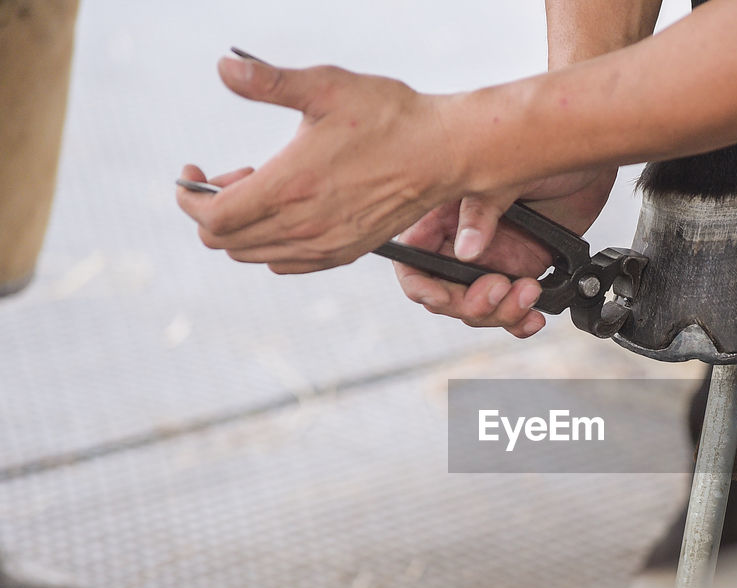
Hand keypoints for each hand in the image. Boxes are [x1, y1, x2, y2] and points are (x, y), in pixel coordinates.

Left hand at [176, 55, 455, 273]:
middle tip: (232, 174)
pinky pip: (287, 264)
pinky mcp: (345, 253)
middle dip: (212, 209)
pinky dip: (270, 245)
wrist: (443, 152)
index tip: (191, 173)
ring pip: (253, 255)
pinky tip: (287, 211)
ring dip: (243, 226)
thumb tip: (224, 68)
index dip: (188, 198)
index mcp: (289, 187)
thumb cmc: (390, 116)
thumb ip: (269, 82)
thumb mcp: (326, 86)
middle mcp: (304, 226)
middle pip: (225, 241)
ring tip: (262, 188)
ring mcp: (325, 245)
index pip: (211, 217)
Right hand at [395, 167, 616, 337]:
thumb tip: (466, 248)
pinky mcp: (522, 269)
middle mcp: (462, 239)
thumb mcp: (505, 170)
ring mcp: (492, 258)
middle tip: (502, 287)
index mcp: (441, 213)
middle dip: (473, 303)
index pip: (412, 260)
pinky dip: (520, 320)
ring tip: (529, 292)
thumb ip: (481, 209)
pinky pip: (511, 307)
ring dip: (503, 312)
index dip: (421, 286)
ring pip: (480, 307)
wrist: (587, 155)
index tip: (444, 296)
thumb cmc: (543, 144)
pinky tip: (534, 316)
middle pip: (447, 294)